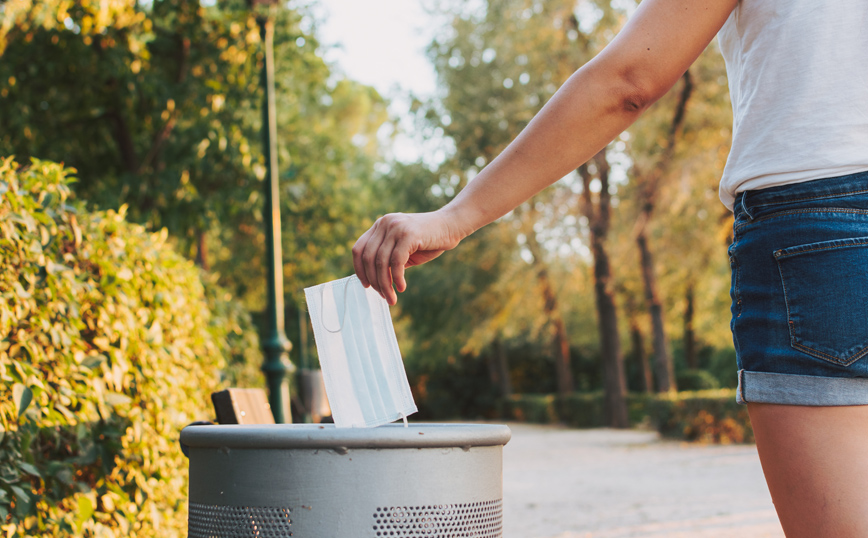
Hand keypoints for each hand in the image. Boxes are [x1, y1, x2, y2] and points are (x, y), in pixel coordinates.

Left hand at [352, 210, 466, 304]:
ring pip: (381, 262)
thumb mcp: (403, 250)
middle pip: (368, 258)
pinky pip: (396, 262)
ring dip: (385, 284)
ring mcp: (395, 227)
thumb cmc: (428, 240)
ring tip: (391, 298)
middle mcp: (384, 223)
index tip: (366, 285)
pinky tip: (402, 287)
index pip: (358, 249)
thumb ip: (388, 259)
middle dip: (374, 281)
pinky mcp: (408, 234)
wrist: (451, 225)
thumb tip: (374, 281)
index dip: (359, 270)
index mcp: (379, 225)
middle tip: (383, 296)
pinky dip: (397, 278)